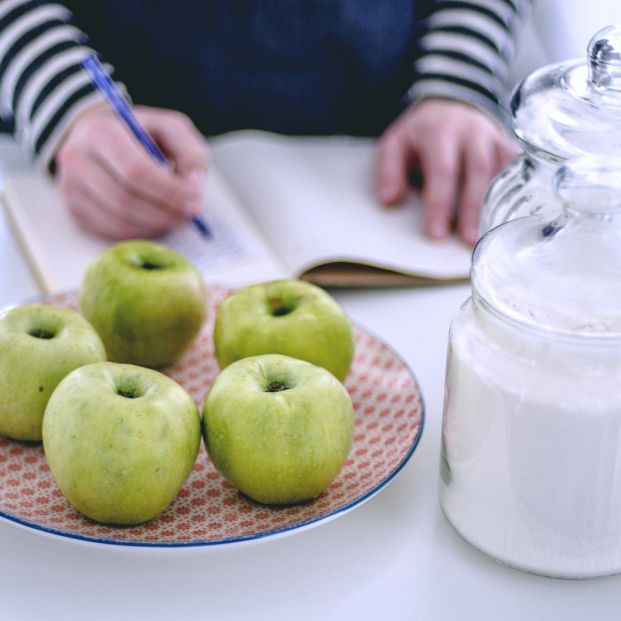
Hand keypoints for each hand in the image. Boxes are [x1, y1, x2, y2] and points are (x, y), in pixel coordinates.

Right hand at [55, 105, 208, 238]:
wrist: (104, 139)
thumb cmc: (143, 135)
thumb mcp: (172, 130)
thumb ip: (190, 153)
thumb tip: (193, 188)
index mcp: (101, 130)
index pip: (136, 171)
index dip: (169, 192)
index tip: (195, 202)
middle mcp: (77, 158)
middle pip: (125, 199)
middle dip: (164, 213)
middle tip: (189, 216)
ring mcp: (70, 186)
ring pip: (118, 220)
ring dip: (155, 226)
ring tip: (176, 218)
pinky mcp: (74, 209)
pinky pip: (109, 231)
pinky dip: (139, 233)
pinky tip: (156, 222)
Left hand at [376, 98, 516, 244]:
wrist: (449, 106)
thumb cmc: (419, 135)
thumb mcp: (394, 145)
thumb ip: (388, 171)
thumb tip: (389, 200)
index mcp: (439, 132)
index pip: (442, 171)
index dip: (440, 204)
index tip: (436, 233)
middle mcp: (471, 132)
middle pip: (477, 172)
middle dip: (472, 209)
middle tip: (467, 240)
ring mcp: (493, 138)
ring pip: (502, 171)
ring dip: (498, 205)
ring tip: (492, 235)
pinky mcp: (508, 145)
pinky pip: (519, 168)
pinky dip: (520, 192)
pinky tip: (514, 217)